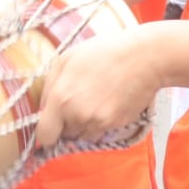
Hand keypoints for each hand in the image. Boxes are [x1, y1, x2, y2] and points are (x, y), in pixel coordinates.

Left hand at [35, 25, 162, 147]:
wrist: (144, 58)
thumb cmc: (103, 53)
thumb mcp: (66, 59)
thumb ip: (49, 86)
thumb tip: (44, 108)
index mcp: (61, 98)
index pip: (45, 135)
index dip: (46, 132)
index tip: (50, 126)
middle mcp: (79, 115)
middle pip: (65, 136)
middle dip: (66, 124)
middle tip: (77, 101)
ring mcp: (99, 123)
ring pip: (83, 135)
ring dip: (84, 124)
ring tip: (94, 99)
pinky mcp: (117, 126)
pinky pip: (101, 132)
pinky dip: (101, 122)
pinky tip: (107, 102)